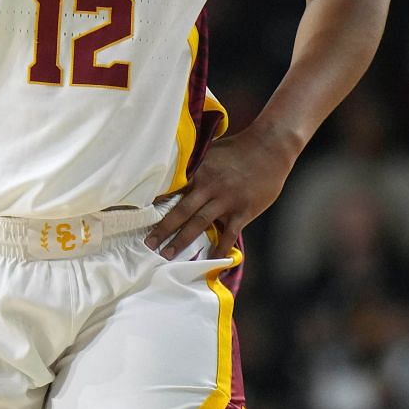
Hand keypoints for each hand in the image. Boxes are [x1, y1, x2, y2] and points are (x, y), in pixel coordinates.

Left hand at [142, 126, 296, 259]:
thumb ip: (196, 164)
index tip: (139, 217)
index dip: (156, 204)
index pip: (173, 190)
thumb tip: (177, 173)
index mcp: (199, 171)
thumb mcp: (212, 151)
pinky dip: (220, 247)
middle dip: (163, 229)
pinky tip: (212, 260)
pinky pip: (229, 234)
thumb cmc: (239, 148)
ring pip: (199, 224)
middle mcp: (209, 187)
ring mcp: (226, 200)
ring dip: (182, 240)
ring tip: (167, 254)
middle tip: (148, 244)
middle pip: (181, 211)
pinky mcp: (243, 210)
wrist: (270, 148)